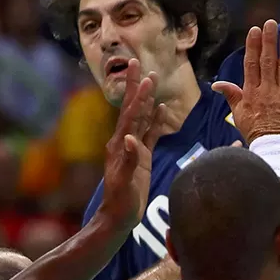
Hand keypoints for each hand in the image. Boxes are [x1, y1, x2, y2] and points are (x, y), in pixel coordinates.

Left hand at [100, 59, 166, 227]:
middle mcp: (124, 142)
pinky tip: (161, 109)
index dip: (138, 95)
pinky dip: (155, 120)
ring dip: (146, 99)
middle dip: (135, 86)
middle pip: (132, 108)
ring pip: (141, 117)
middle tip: (136, 62)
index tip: (144, 76)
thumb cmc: (121, 202)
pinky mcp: (142, 157)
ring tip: (151, 79)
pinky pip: (151, 134)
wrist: (118, 217)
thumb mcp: (126, 182)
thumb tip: (131, 138)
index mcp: (120, 145)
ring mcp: (133, 148)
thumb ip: (129, 160)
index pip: (130, 114)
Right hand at [212, 20, 279, 143]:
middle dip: (269, 41)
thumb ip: (231, 95)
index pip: (252, 64)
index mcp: (252, 92)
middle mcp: (268, 91)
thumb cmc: (256, 131)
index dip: (253, 46)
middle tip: (271, 23)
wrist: (275, 148)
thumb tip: (216, 84)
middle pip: (268, 61)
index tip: (255, 31)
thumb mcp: (238, 114)